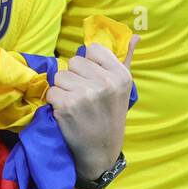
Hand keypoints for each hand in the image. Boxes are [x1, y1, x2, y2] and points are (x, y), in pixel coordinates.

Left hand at [46, 34, 136, 179]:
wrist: (100, 153)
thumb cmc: (110, 117)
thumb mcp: (123, 88)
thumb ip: (126, 59)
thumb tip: (135, 35)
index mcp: (121, 75)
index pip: (92, 49)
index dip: (88, 64)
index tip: (93, 80)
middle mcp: (105, 83)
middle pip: (73, 62)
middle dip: (74, 77)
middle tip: (83, 96)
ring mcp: (85, 94)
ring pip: (60, 75)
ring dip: (63, 89)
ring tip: (75, 104)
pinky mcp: (67, 106)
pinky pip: (51, 91)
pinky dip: (55, 102)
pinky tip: (67, 113)